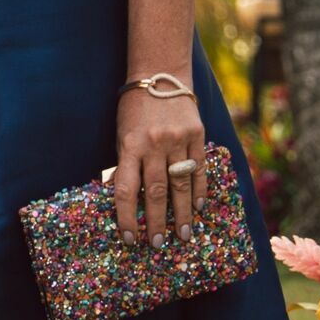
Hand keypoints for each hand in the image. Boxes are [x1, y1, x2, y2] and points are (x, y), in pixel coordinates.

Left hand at [112, 84, 205, 249]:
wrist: (160, 75)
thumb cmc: (134, 108)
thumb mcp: (120, 133)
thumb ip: (125, 163)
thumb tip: (121, 198)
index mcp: (129, 144)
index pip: (124, 189)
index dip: (126, 216)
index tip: (129, 238)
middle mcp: (153, 144)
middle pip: (155, 192)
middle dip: (156, 222)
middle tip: (158, 244)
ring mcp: (177, 140)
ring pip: (180, 185)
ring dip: (182, 213)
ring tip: (183, 235)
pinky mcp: (197, 136)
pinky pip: (199, 170)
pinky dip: (199, 191)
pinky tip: (198, 208)